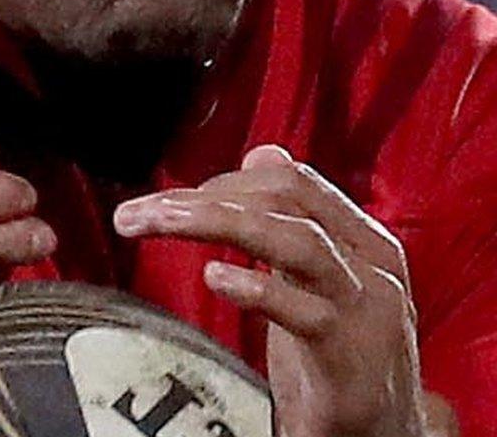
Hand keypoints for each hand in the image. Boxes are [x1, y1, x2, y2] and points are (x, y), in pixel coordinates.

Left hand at [114, 145, 435, 436]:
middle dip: (203, 198)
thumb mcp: (316, 280)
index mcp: (365, 242)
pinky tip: (214, 276)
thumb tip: (263, 152)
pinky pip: (306, 313)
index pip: (292, 182)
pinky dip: (258, 288)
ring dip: (215, 223)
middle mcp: (373, 267)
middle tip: (138, 212)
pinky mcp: (350, 359)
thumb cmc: (339, 357)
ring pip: (296, 242)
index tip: (169, 200)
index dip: (225, 181)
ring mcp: (366, 311)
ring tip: (158, 222)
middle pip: (286, 202)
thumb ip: (292, 219)